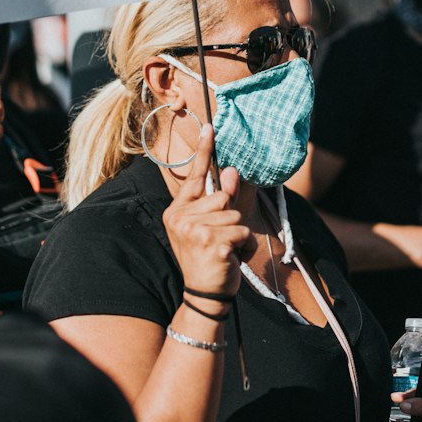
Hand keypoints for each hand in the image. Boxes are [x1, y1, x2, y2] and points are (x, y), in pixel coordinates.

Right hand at [162, 126, 245, 299]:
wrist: (204, 294)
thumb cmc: (207, 258)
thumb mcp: (212, 226)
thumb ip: (222, 199)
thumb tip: (233, 171)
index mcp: (177, 211)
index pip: (194, 177)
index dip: (205, 151)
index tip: (211, 127)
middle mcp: (181, 217)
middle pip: (223, 198)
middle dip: (230, 219)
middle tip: (220, 241)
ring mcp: (195, 230)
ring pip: (235, 216)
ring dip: (238, 235)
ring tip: (225, 252)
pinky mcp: (212, 243)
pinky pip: (242, 232)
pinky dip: (244, 247)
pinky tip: (231, 259)